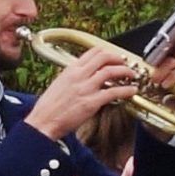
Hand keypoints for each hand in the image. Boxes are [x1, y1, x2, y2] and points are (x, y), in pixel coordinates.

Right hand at [22, 41, 148, 140]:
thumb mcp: (58, 85)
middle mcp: (79, 76)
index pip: (92, 52)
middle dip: (119, 59)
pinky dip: (126, 90)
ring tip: (131, 75)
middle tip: (125, 63)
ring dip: (125, 71)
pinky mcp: (91, 102)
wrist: (43, 122)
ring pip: (111, 71)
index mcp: (70, 70)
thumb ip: (72, 78)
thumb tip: (84, 75)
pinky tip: (132, 91)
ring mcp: (86, 88)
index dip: (107, 52)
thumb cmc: (48, 108)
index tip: (113, 57)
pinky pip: (114, 92)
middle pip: (104, 58)